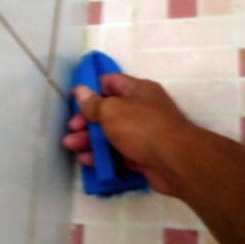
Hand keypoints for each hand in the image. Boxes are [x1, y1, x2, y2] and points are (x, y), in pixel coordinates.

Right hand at [62, 73, 193, 195]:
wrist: (174, 161)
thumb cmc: (141, 127)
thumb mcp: (111, 110)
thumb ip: (93, 103)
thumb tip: (80, 90)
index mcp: (138, 90)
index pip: (111, 82)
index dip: (92, 89)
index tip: (75, 101)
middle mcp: (142, 108)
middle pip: (109, 111)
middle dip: (86, 120)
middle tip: (71, 129)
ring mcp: (144, 133)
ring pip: (112, 133)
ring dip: (90, 139)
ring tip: (70, 146)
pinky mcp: (144, 155)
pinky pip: (118, 152)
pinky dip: (103, 156)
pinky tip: (86, 161)